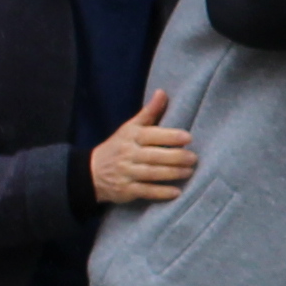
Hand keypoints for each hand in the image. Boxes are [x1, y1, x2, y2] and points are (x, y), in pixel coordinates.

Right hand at [89, 90, 193, 205]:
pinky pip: (146, 191)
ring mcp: (126, 173)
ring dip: (173, 174)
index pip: (152, 135)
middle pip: (154, 156)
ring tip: (189, 172)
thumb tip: (163, 92)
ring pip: (152, 173)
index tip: (188, 138)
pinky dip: (161, 192)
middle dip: (176, 157)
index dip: (170, 136)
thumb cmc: (118, 146)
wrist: (91, 172)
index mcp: (131, 136)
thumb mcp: (130, 127)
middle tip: (194, 158)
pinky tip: (176, 192)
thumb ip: (149, 112)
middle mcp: (127, 154)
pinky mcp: (126, 190)